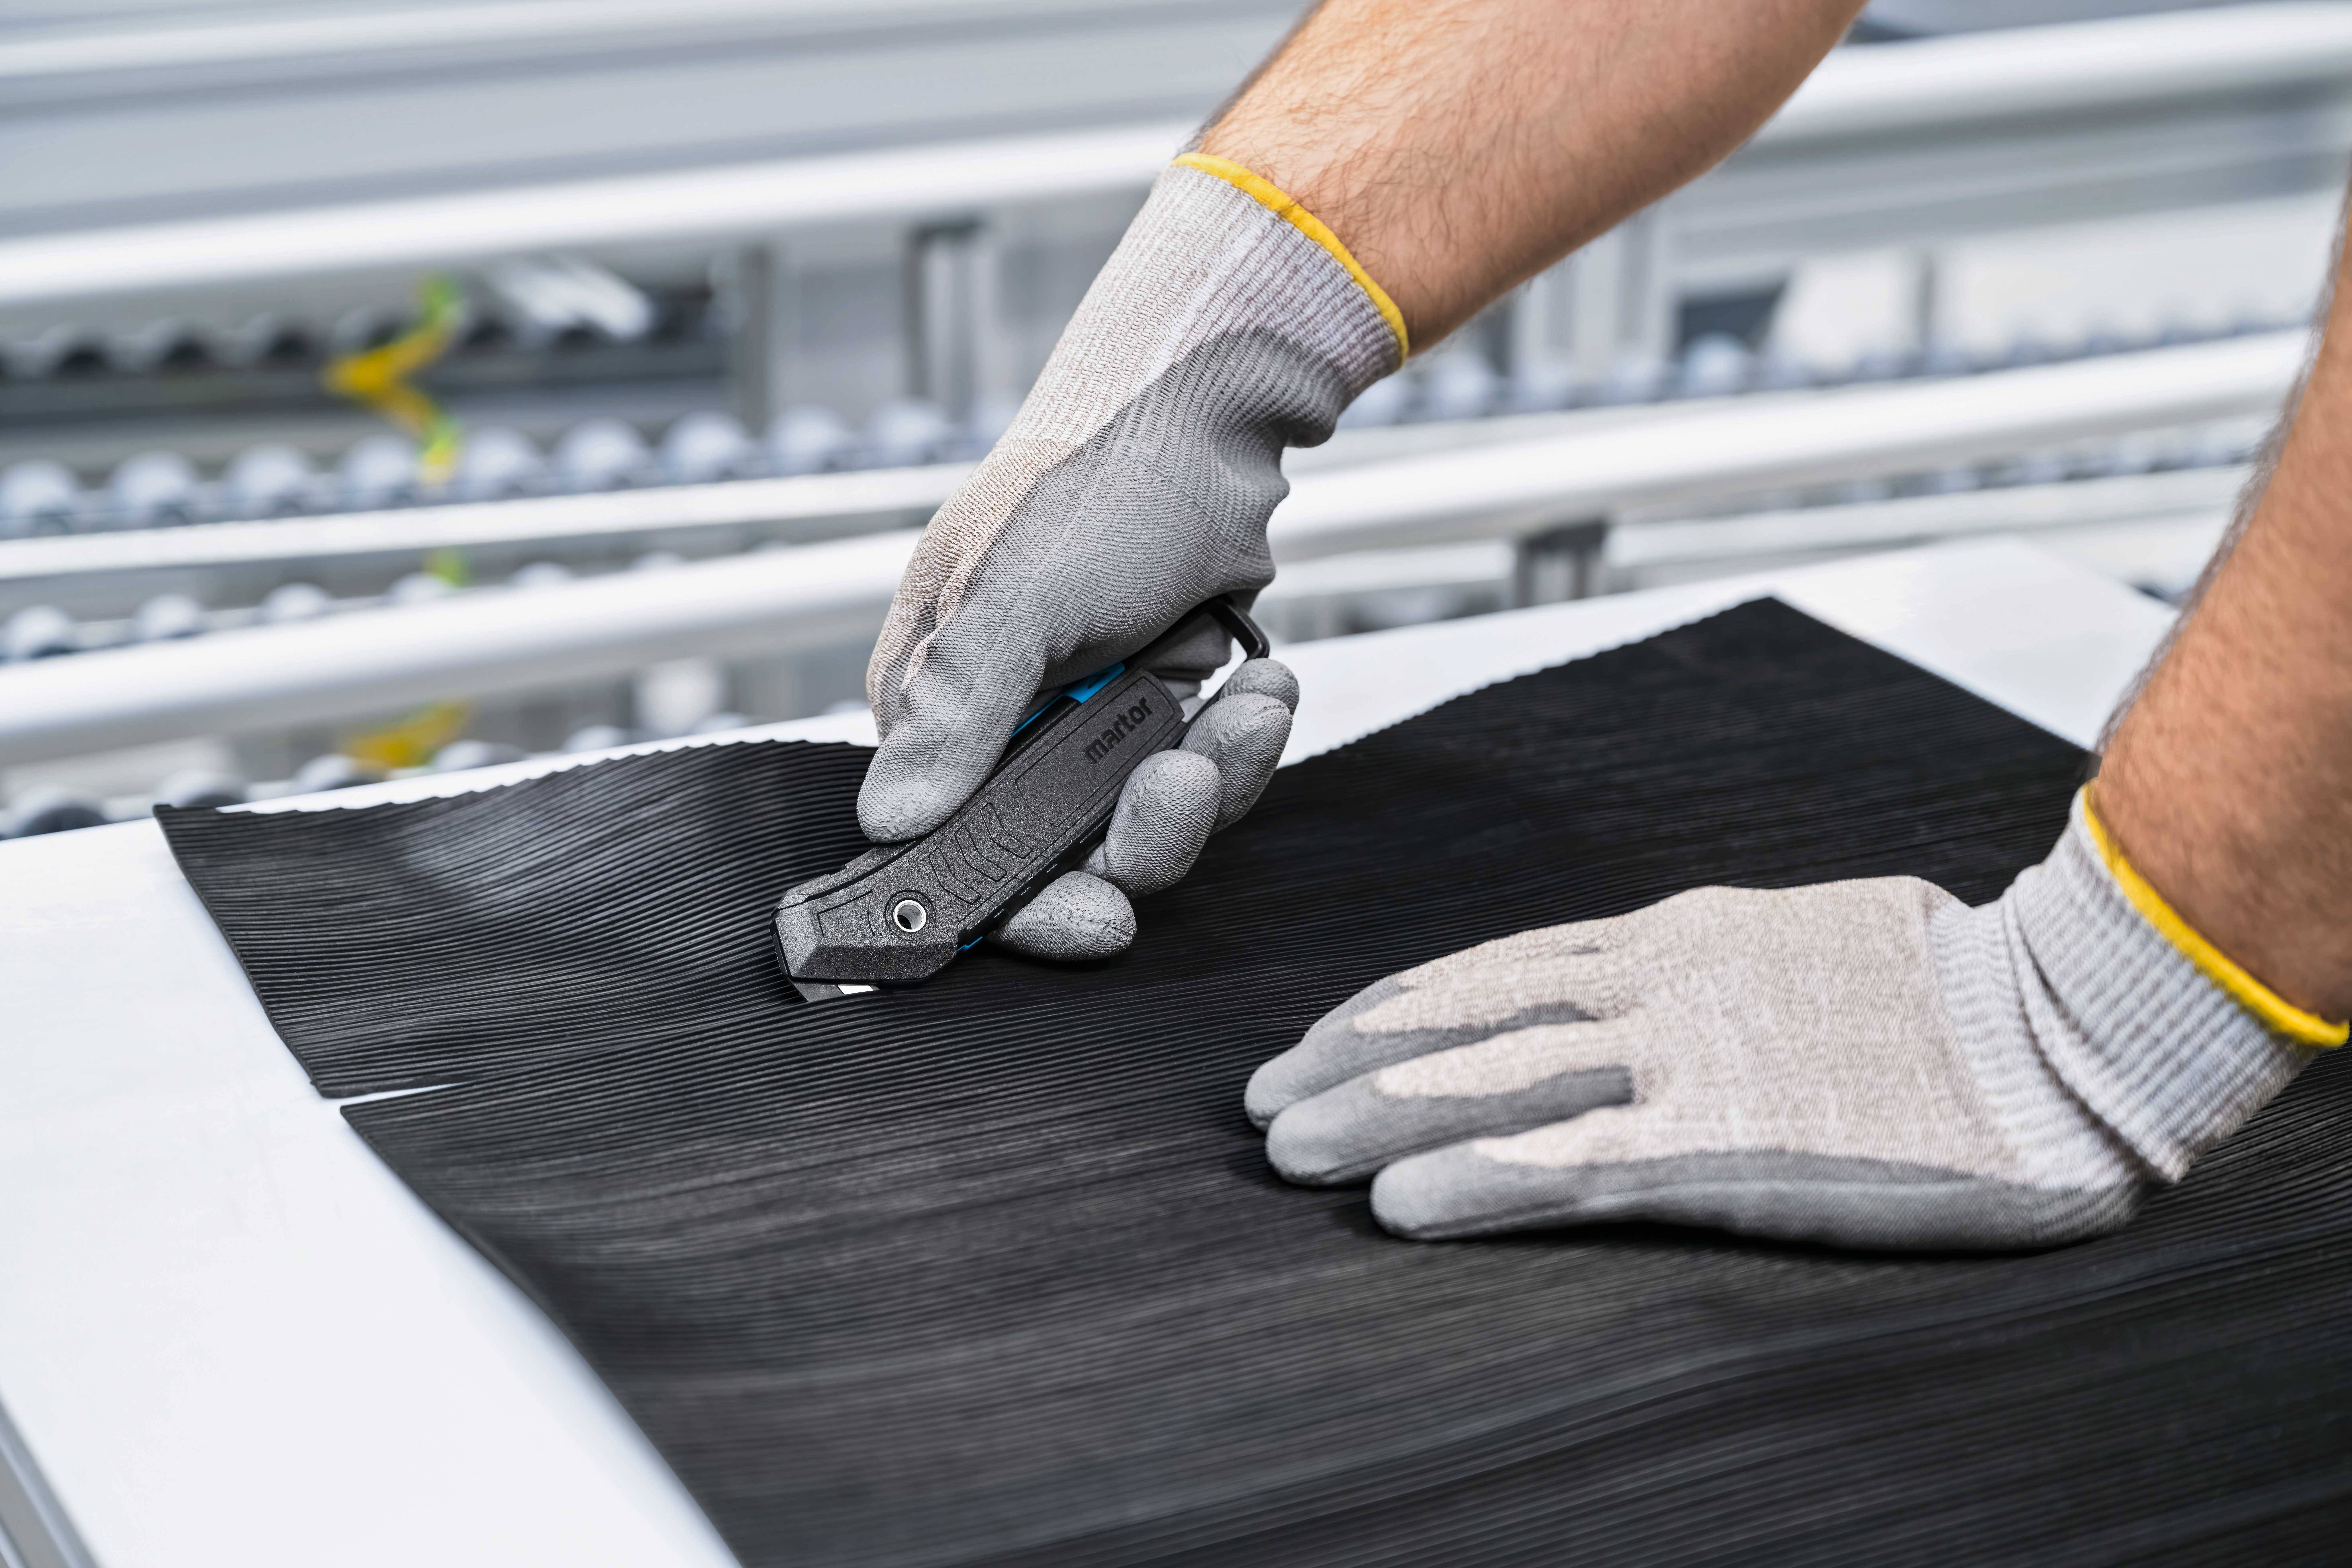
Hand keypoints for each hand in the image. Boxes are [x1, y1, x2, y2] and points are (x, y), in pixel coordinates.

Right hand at [859, 156, 1398, 959]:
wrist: (1208, 412)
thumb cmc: (1097, 483)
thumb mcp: (1016, 596)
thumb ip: (954, 713)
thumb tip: (887, 821)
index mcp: (934, 703)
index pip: (951, 849)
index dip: (1018, 903)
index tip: (1093, 921)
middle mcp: (1004, 725)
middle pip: (1062, 855)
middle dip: (1141, 834)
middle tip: (1187, 787)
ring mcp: (1087, 722)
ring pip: (1144, 821)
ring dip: (1211, 776)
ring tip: (1251, 701)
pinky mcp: (1160, 709)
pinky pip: (1200, 775)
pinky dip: (1239, 740)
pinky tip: (1263, 683)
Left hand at [1245, 792, 2315, 1249]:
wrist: (2061, 1019)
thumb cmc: (1942, 986)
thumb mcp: (1796, 944)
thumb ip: (1708, 969)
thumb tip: (1646, 982)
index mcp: (1679, 938)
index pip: (1499, 967)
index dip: (1397, 1006)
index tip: (1323, 1037)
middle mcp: (1660, 985)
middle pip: (1469, 1020)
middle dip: (1353, 1063)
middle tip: (1263, 1102)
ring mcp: (1692, 1061)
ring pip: (1495, 1085)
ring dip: (1379, 1118)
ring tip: (1287, 1149)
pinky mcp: (1733, 1144)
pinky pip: (1576, 1167)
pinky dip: (1479, 1186)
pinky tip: (1401, 1206)